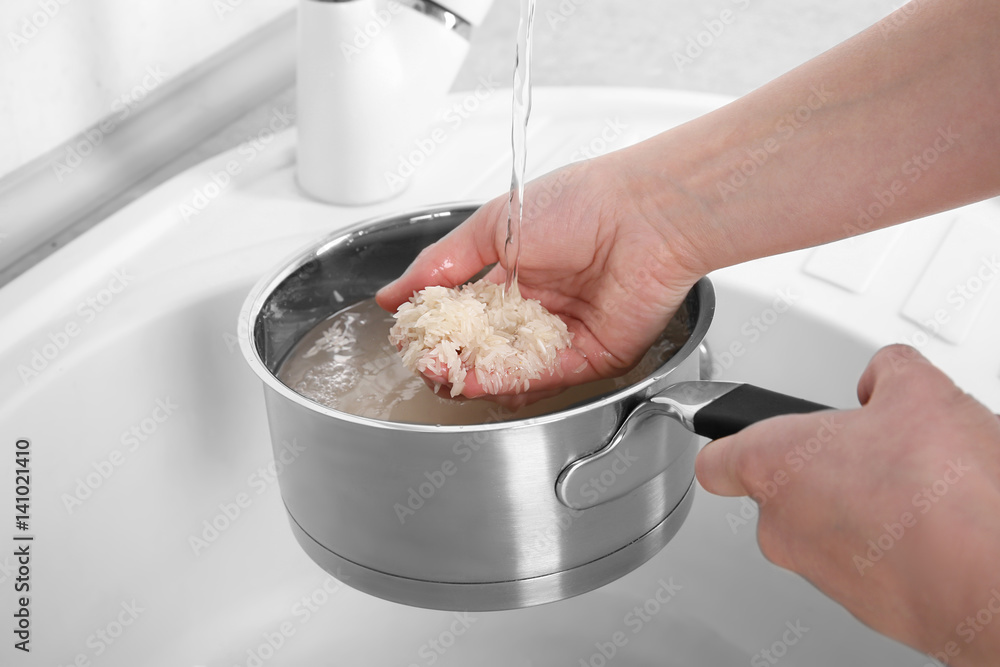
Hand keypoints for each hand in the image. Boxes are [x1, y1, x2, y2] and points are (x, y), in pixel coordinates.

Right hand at [376, 154, 707, 398]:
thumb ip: (441, 263)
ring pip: (510, 369)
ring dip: (472, 375)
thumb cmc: (580, 203)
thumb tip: (395, 293)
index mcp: (516, 275)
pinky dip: (509, 381)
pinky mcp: (591, 357)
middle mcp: (539, 308)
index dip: (436, 327)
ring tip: (443, 372)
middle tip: (425, 359)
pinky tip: (478, 379)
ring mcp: (564, 335)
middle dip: (450, 358)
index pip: (465, 315)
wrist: (642, 213)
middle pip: (484, 348)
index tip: (410, 334)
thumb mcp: (494, 225)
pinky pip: (544, 377)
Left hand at [695, 345, 999, 664]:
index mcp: (775, 465)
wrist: (993, 578)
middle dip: (822, 467)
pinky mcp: (863, 605)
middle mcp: (785, 525)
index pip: (717, 458)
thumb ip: (888, 371)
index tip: (738, 432)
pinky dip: (888, 544)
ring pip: (825, 526)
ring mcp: (820, 570)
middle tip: (870, 450)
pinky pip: (862, 562)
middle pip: (781, 490)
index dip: (729, 440)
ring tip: (915, 487)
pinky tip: (932, 525)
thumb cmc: (946, 495)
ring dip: (858, 504)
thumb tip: (886, 374)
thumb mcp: (920, 391)